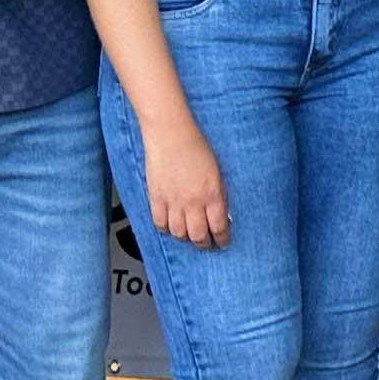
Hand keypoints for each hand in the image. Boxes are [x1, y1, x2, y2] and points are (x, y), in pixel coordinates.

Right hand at [139, 119, 229, 249]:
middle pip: (198, 236)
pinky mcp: (156, 198)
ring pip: (179, 233)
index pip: (219, 227)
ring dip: (185, 238)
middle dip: (204, 244)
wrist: (170, 134)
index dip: (221, 239)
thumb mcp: (217, 172)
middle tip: (206, 244)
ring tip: (188, 236)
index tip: (222, 243)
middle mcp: (193, 202)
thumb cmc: (195, 147)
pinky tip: (169, 227)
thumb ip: (218, 195)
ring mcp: (173, 201)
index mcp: (212, 195)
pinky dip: (165, 229)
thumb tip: (220, 214)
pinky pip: (159, 223)